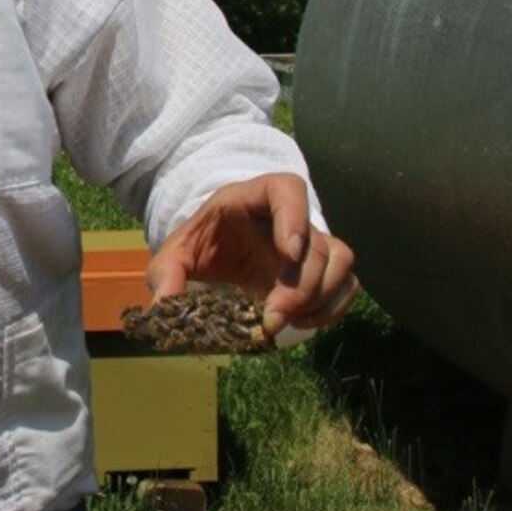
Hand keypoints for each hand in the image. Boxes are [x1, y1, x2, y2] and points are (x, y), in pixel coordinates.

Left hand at [146, 173, 357, 336]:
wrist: (220, 246)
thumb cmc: (203, 241)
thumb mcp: (176, 252)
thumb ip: (166, 273)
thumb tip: (164, 305)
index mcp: (253, 198)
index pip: (287, 188)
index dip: (294, 217)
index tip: (288, 252)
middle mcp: (290, 217)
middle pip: (315, 242)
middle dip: (299, 287)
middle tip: (272, 319)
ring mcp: (312, 241)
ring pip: (340, 260)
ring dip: (320, 297)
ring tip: (288, 321)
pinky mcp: (323, 268)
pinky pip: (347, 283)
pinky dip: (332, 307)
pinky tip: (303, 322)